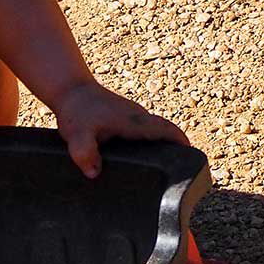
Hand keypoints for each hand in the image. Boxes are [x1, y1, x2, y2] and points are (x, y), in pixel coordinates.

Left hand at [47, 79, 187, 178]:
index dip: (180, 142)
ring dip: (165, 142)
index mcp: (133, 122)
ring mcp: (134, 115)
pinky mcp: (127, 116)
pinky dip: (152, 139)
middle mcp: (139, 117)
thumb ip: (84, 153)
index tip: (192, 156)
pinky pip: (146, 129)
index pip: (166, 130)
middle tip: (182, 169)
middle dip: (177, 146)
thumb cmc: (76, 112)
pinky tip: (143, 156)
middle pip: (166, 130)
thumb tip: (94, 173)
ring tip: (165, 167)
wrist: (71, 89)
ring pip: (156, 129)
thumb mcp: (76, 135)